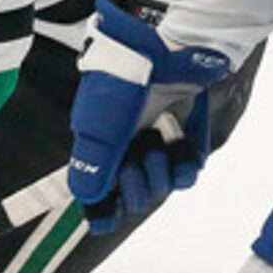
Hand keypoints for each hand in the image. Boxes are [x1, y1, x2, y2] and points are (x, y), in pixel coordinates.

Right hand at [66, 0, 232, 231]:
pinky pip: (186, 170)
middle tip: (139, 162)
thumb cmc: (127, 84)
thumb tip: (86, 200)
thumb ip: (92, 167)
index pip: (100, 191)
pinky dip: (186, 166)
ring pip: (161, 186)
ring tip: (162, 146)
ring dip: (163, 174)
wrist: (170, 52)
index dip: (105, 208)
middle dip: (137, 185)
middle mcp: (125, 145)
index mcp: (99, 144)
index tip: (107, 220)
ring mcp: (155, 140)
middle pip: (133, 194)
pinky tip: (183, 152)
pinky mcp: (183, 134)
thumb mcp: (101, 129)